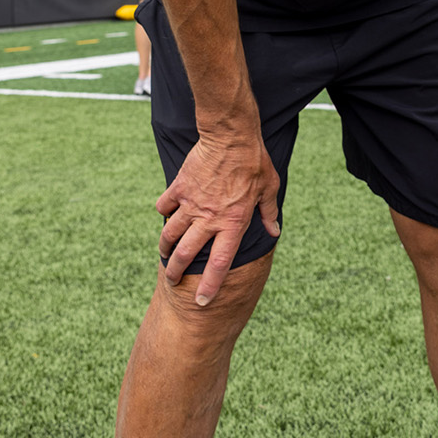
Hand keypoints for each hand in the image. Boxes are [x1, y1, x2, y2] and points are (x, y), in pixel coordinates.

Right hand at [154, 105, 280, 305]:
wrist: (230, 135)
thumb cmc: (254, 161)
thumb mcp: (269, 188)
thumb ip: (269, 213)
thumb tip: (274, 231)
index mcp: (233, 223)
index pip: (219, 263)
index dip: (209, 285)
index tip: (201, 302)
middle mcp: (209, 218)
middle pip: (185, 254)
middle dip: (175, 272)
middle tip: (172, 280)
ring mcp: (191, 204)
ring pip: (170, 234)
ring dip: (165, 247)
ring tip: (165, 254)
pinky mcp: (179, 188)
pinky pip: (165, 206)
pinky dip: (164, 213)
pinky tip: (166, 215)